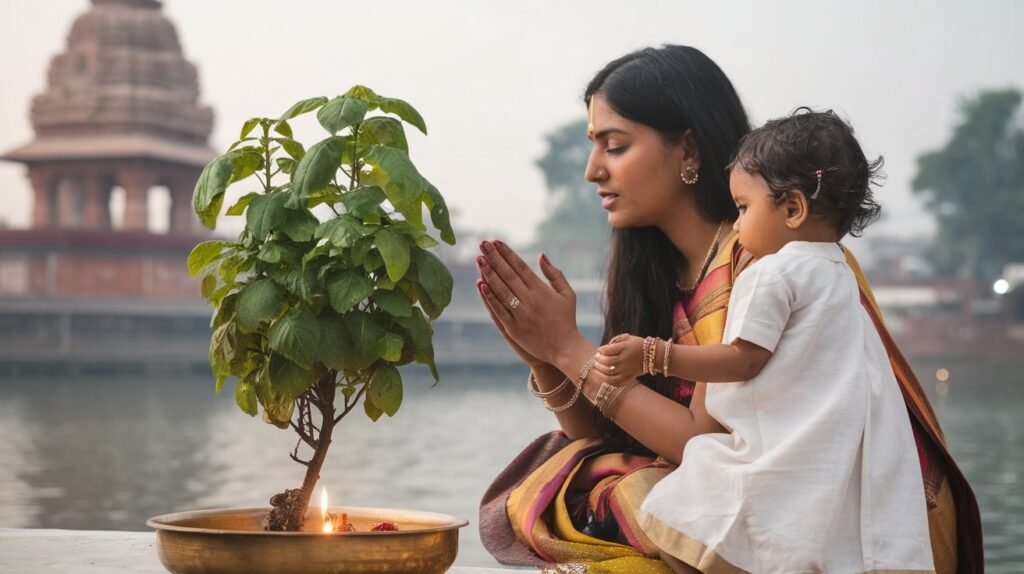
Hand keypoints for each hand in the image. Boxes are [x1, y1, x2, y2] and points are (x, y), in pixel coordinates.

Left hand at [476, 240, 579, 364]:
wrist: (565, 349)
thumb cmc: (567, 320)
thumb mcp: (567, 294)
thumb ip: (554, 274)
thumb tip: (540, 255)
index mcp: (542, 290)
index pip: (520, 266)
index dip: (507, 253)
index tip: (496, 242)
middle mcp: (530, 300)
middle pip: (508, 275)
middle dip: (494, 258)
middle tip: (482, 244)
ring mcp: (521, 314)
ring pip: (501, 290)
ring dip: (489, 274)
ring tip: (479, 259)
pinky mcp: (514, 328)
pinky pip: (499, 310)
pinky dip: (490, 298)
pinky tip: (481, 285)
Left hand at [593, 334, 645, 385]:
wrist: (653, 356)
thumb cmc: (638, 345)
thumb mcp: (628, 338)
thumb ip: (615, 340)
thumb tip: (603, 348)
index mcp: (624, 348)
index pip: (607, 350)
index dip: (600, 350)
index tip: (599, 350)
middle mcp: (625, 359)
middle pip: (606, 361)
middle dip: (598, 359)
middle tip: (596, 358)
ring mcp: (626, 370)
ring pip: (608, 372)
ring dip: (599, 369)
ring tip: (596, 366)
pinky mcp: (629, 378)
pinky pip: (615, 382)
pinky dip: (606, 380)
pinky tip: (601, 376)